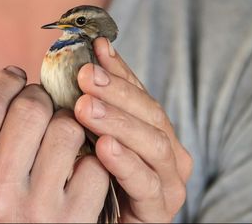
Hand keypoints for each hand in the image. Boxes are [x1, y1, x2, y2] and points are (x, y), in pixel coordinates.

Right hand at [0, 66, 108, 222]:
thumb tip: (1, 89)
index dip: (3, 81)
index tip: (13, 76)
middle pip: (30, 109)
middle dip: (37, 94)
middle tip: (37, 101)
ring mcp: (39, 211)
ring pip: (67, 129)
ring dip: (64, 120)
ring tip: (56, 130)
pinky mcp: (74, 222)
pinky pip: (94, 164)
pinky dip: (88, 156)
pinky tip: (74, 164)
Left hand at [75, 38, 192, 222]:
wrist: (100, 223)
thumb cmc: (97, 177)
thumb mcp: (94, 135)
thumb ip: (96, 103)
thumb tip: (86, 57)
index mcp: (153, 129)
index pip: (138, 92)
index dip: (119, 69)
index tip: (96, 47)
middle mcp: (167, 151)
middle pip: (148, 113)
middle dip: (116, 91)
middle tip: (84, 75)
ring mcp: (167, 180)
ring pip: (152, 143)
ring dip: (118, 122)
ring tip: (86, 107)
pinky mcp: (158, 209)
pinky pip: (145, 183)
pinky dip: (125, 163)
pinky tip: (104, 147)